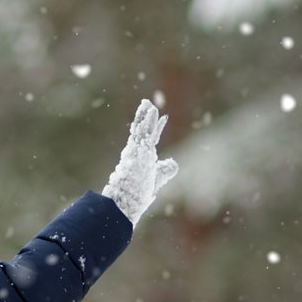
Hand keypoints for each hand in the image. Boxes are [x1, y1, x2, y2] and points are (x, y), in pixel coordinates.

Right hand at [102, 100, 179, 222]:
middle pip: (140, 129)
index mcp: (139, 158)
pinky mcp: (139, 150)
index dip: (151, 128)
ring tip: (148, 103)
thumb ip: (164, 170)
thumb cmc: (137, 194)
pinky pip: (145, 132)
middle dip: (143, 116)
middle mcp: (136, 151)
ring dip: (145, 116)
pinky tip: (153, 111)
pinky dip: (149, 121)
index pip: (145, 139)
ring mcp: (137, 149)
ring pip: (142, 128)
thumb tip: (174, 163)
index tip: (155, 117)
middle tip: (146, 103)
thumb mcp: (156, 179)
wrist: (126, 199)